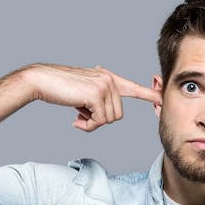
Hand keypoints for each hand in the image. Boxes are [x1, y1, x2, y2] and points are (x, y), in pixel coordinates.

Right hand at [26, 64, 161, 131]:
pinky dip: (88, 126)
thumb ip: (98, 99)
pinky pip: (100, 121)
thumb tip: (104, 115)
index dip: (150, 96)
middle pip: (118, 115)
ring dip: (92, 124)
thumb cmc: (60, 89)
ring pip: (109, 120)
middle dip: (100, 121)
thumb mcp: (85, 93)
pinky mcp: (96, 94)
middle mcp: (109, 80)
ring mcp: (104, 86)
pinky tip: (76, 118)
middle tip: (82, 116)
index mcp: (109, 78)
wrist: (42, 81)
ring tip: (78, 114)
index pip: (134, 88)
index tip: (162, 100)